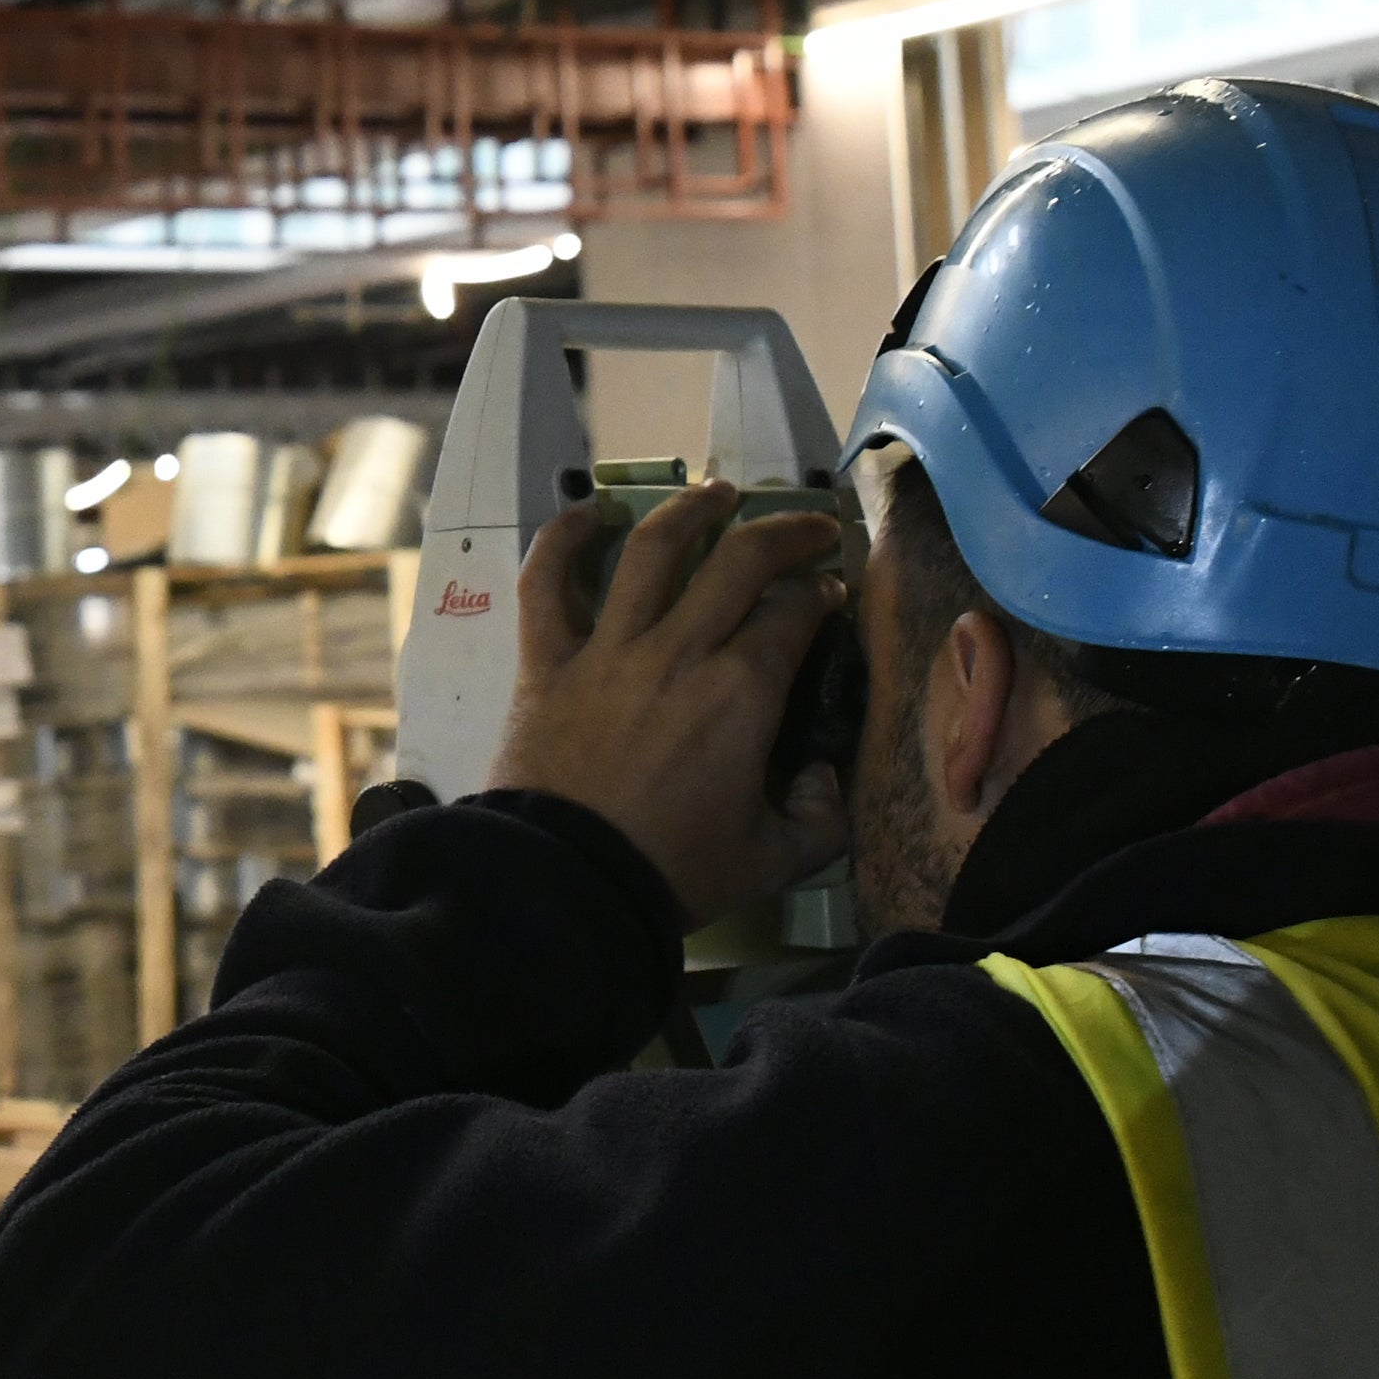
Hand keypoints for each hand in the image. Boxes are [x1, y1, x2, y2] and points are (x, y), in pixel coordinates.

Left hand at [487, 482, 850, 922]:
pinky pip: (548, 585)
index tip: (830, 593)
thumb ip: (820, 816)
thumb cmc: (673, 871)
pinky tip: (588, 515)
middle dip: (786, 534)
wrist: (565, 885)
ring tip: (718, 493)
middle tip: (809, 529)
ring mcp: (608, 648)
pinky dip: (563, 541)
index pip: (795, 611)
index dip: (822, 592)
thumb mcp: (773, 859)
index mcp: (743, 692)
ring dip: (691, 512)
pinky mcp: (547, 662)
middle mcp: (680, 650)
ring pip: (652, 551)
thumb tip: (827, 775)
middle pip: (740, 562)